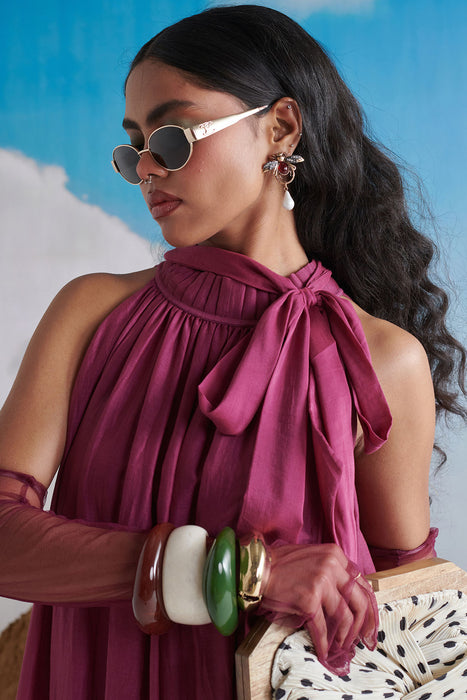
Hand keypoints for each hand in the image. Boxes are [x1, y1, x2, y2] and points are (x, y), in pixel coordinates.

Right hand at [260, 542, 377, 674]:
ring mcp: (321, 583)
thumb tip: (348, 594)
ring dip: (345, 635)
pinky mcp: (309, 600)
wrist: (257, 569)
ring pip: (344, 616)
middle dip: (363, 623)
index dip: (368, 605)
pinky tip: (324, 650)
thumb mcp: (313, 557)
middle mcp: (332, 566)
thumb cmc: (282, 564)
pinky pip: (323, 627)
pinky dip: (325, 642)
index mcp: (335, 554)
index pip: (361, 582)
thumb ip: (332, 569)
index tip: (368, 619)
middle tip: (362, 638)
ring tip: (342, 645)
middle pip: (359, 600)